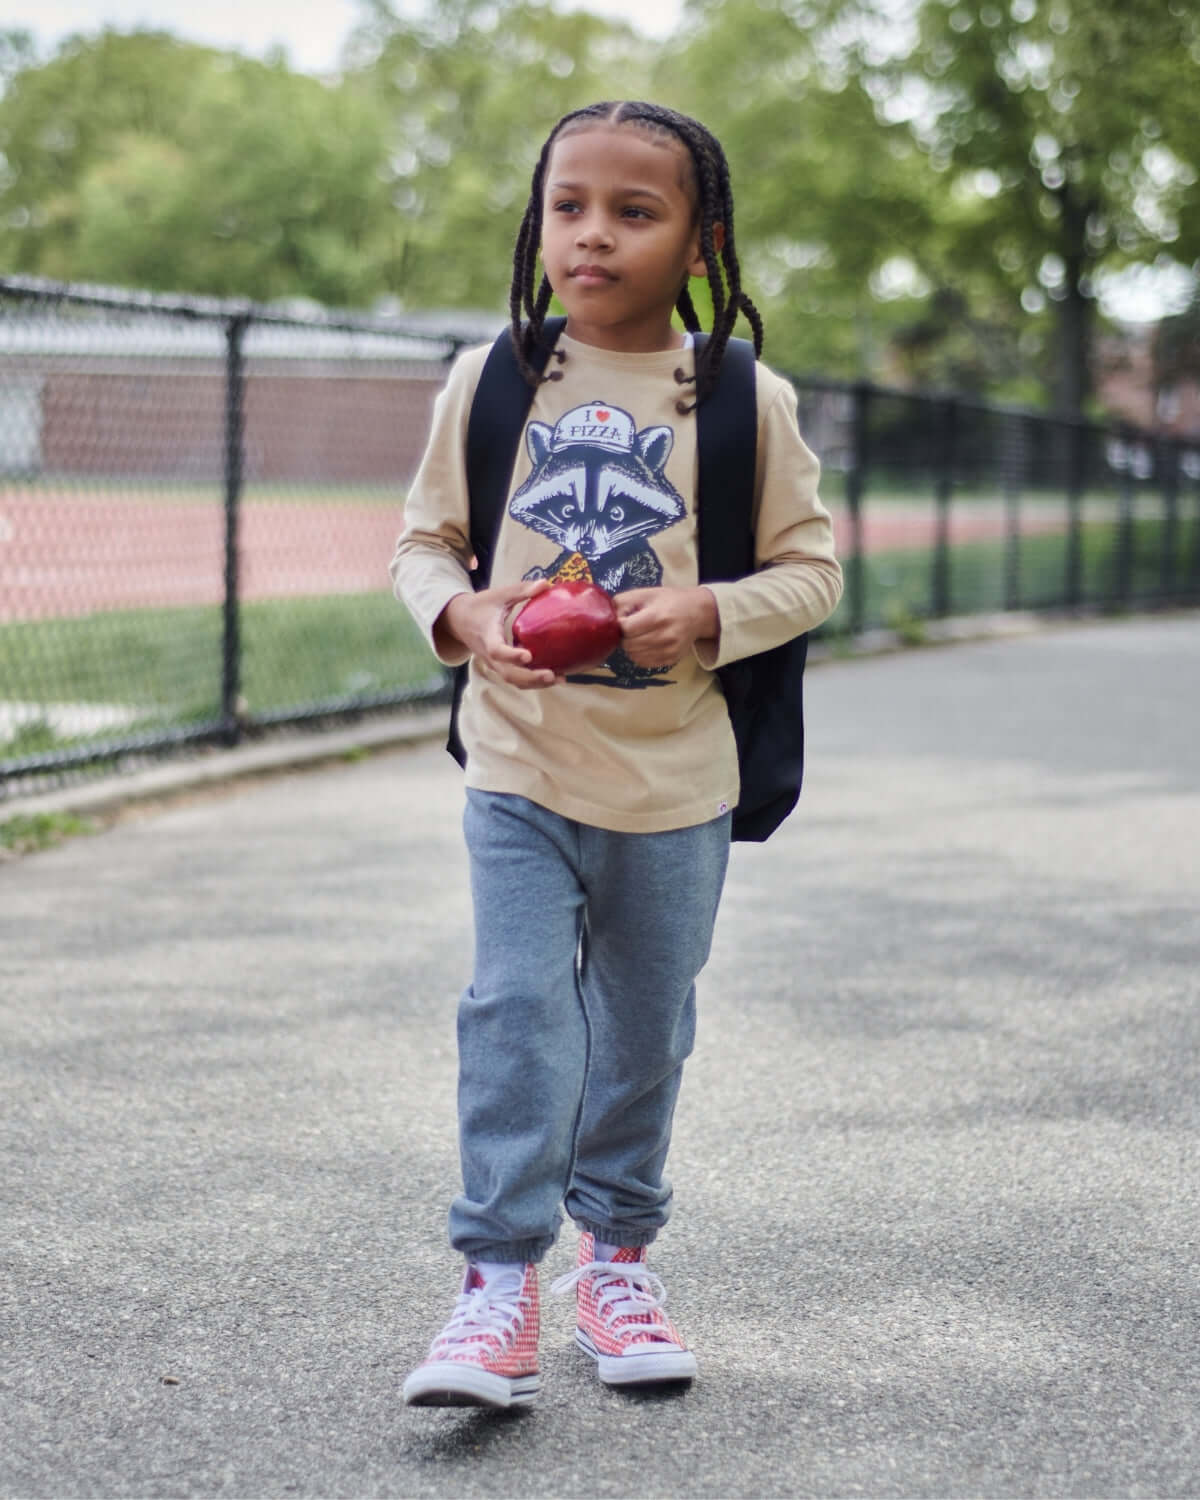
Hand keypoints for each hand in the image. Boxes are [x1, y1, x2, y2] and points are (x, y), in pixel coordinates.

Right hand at [438, 578, 561, 688]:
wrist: (460, 620)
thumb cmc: (481, 606)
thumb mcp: (499, 595)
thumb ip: (521, 591)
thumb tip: (545, 584)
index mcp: (487, 637)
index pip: (497, 650)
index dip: (511, 655)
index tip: (528, 656)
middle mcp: (490, 655)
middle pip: (508, 674)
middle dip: (530, 677)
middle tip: (551, 675)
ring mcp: (495, 664)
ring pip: (513, 680)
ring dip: (536, 683)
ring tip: (560, 679)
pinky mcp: (502, 667)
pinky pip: (516, 679)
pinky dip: (534, 681)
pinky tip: (555, 677)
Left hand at [614, 586, 718, 668]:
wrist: (699, 613)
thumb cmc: (670, 600)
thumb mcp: (647, 593)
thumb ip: (624, 602)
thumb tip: (608, 617)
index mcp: (657, 616)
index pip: (626, 629)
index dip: (621, 624)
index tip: (626, 619)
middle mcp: (664, 636)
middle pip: (628, 644)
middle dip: (625, 636)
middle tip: (632, 628)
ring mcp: (668, 650)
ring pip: (634, 656)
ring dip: (631, 647)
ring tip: (640, 635)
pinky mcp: (671, 660)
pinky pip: (644, 663)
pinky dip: (640, 654)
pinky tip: (646, 644)